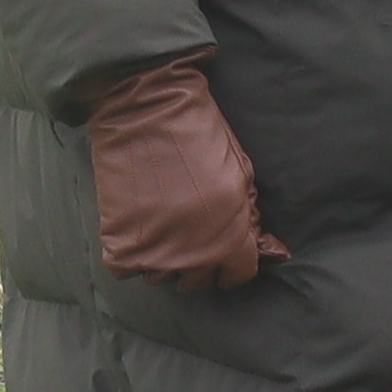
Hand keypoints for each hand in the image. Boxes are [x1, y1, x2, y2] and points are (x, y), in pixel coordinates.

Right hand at [87, 52, 289, 288]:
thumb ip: (250, 219)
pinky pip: (126, 270)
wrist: (147, 110)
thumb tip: (272, 252)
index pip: (237, 276)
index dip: (233, 264)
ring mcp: (155, 252)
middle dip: (199, 263)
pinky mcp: (120, 243)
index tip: (224, 252)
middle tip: (190, 236)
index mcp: (230, 237)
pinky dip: (129, 254)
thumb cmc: (201, 136)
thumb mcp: (241, 175)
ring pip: (161, 278)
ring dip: (163, 258)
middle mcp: (194, 253)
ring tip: (161, 228)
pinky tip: (137, 229)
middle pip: (198, 282)